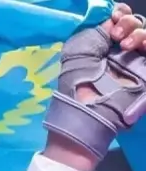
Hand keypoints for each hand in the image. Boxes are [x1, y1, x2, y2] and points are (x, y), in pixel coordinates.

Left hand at [42, 2, 145, 170]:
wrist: (88, 108)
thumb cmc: (77, 82)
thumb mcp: (78, 50)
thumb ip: (96, 32)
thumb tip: (111, 20)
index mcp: (104, 47)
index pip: (121, 23)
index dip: (122, 15)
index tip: (115, 15)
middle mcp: (121, 53)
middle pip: (137, 27)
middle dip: (129, 23)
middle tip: (116, 34)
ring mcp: (136, 64)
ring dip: (138, 32)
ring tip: (123, 43)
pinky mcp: (144, 76)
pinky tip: (138, 45)